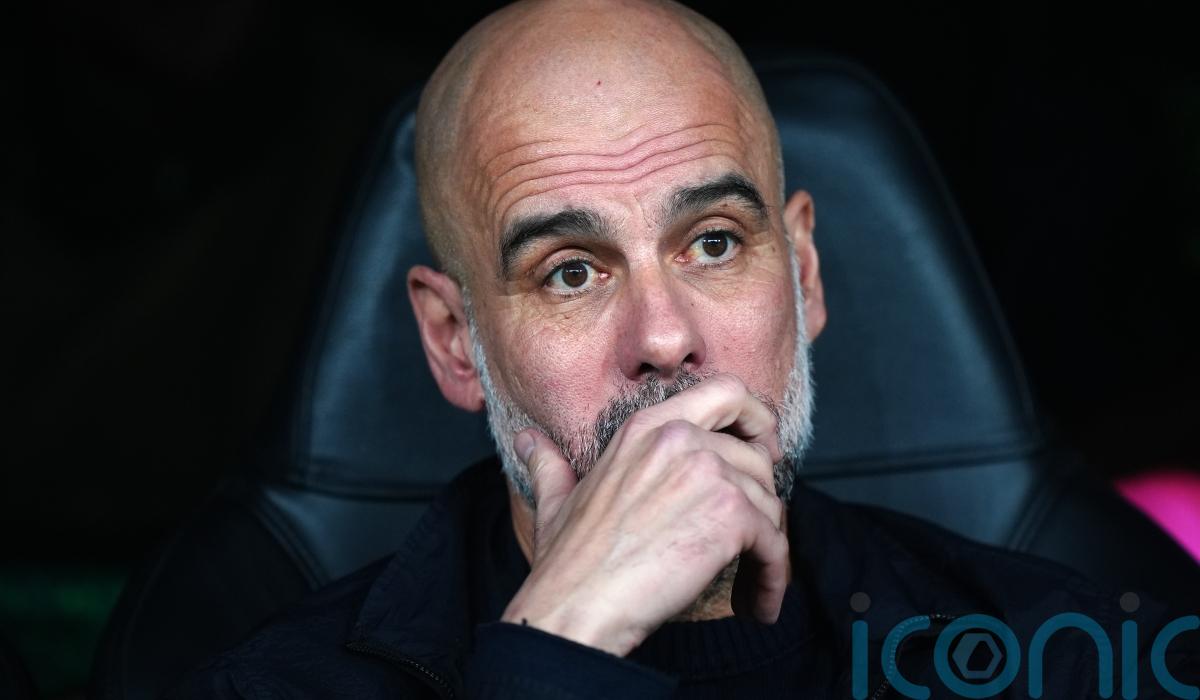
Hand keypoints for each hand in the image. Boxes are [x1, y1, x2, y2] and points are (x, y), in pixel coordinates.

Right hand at [500, 373, 788, 656]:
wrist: (575, 607)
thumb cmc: (567, 564)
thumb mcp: (556, 500)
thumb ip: (550, 464)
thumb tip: (526, 441)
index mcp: (645, 427)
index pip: (725, 391)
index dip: (755, 418)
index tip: (760, 449)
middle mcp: (680, 438)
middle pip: (757, 454)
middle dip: (765, 495)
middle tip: (760, 526)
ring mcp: (708, 472)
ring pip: (770, 501)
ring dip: (767, 547)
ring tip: (750, 579)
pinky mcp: (730, 514)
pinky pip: (776, 543)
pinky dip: (774, 578)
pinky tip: (757, 604)